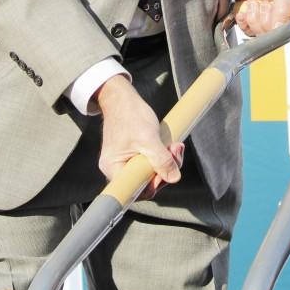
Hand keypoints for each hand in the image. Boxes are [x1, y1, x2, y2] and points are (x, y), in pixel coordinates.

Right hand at [95, 74, 183, 195]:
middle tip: (175, 151)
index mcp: (114, 168)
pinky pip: (149, 164)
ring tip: (174, 146)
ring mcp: (125, 162)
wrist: (122, 98)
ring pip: (149, 173)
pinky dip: (162, 156)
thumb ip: (161, 160)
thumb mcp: (149, 138)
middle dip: (165, 170)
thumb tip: (174, 178)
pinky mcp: (133, 156)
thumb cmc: (130, 115)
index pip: (134, 192)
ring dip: (166, 161)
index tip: (166, 171)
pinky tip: (169, 146)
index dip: (154, 186)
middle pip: (144, 183)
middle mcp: (117, 169)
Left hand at [234, 0, 289, 36]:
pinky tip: (248, 8)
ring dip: (254, 16)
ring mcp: (272, 27)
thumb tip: (278, 29)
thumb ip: (284, 10)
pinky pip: (248, 33)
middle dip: (267, 17)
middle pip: (278, 36)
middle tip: (267, 2)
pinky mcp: (257, 29)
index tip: (278, 16)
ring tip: (257, 2)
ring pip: (261, 35)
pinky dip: (244, 19)